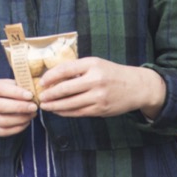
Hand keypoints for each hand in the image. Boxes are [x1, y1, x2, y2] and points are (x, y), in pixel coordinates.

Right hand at [0, 76, 36, 136]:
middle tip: (34, 107)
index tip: (30, 95)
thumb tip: (31, 90)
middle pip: (1, 107)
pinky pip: (3, 131)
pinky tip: (25, 122)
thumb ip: (12, 85)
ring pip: (3, 121)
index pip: (0, 89)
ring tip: (32, 114)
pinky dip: (17, 128)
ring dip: (21, 119)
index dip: (16, 93)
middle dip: (20, 107)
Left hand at [37, 56, 165, 119]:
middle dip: (49, 94)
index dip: (50, 76)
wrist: (137, 87)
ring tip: (45, 106)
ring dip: (55, 106)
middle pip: (65, 89)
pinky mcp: (101, 109)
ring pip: (70, 103)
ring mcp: (98, 96)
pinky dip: (66, 112)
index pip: (65, 69)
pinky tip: (58, 111)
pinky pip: (78, 112)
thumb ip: (77, 69)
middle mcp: (95, 80)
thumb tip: (53, 77)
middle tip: (40, 97)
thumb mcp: (96, 64)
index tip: (41, 82)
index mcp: (92, 64)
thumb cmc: (112, 73)